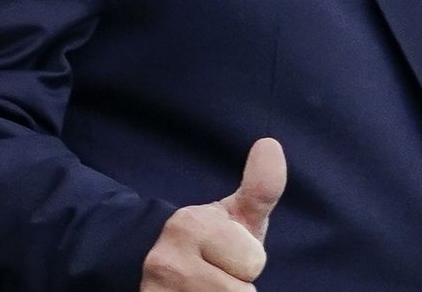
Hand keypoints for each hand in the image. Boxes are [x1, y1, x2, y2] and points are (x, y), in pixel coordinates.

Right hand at [141, 137, 286, 290]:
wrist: (151, 267)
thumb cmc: (209, 241)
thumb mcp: (235, 214)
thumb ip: (260, 188)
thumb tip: (270, 144)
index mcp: (189, 226)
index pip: (254, 263)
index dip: (247, 261)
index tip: (227, 252)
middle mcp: (166, 263)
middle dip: (235, 285)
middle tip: (215, 273)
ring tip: (204, 288)